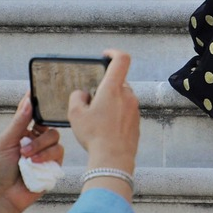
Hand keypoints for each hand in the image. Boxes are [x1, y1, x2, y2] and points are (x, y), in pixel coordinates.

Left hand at [0, 95, 64, 212]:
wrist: (3, 195)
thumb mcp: (5, 141)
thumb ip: (19, 121)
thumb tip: (29, 100)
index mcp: (24, 132)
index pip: (34, 113)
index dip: (38, 105)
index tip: (42, 94)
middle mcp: (37, 141)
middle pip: (50, 127)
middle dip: (38, 138)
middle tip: (23, 150)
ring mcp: (46, 153)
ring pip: (56, 140)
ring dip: (41, 149)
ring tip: (28, 160)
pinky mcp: (53, 166)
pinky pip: (59, 154)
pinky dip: (46, 158)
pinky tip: (34, 167)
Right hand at [68, 50, 139, 179]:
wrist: (113, 159)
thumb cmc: (95, 136)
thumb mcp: (75, 114)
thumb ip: (77, 97)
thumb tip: (83, 94)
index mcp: (113, 88)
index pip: (121, 59)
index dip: (113, 53)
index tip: (105, 55)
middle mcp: (127, 95)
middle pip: (118, 82)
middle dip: (105, 87)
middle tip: (92, 101)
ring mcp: (134, 109)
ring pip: (122, 98)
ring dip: (111, 102)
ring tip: (98, 119)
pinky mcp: (137, 122)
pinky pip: (126, 112)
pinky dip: (116, 115)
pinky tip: (106, 129)